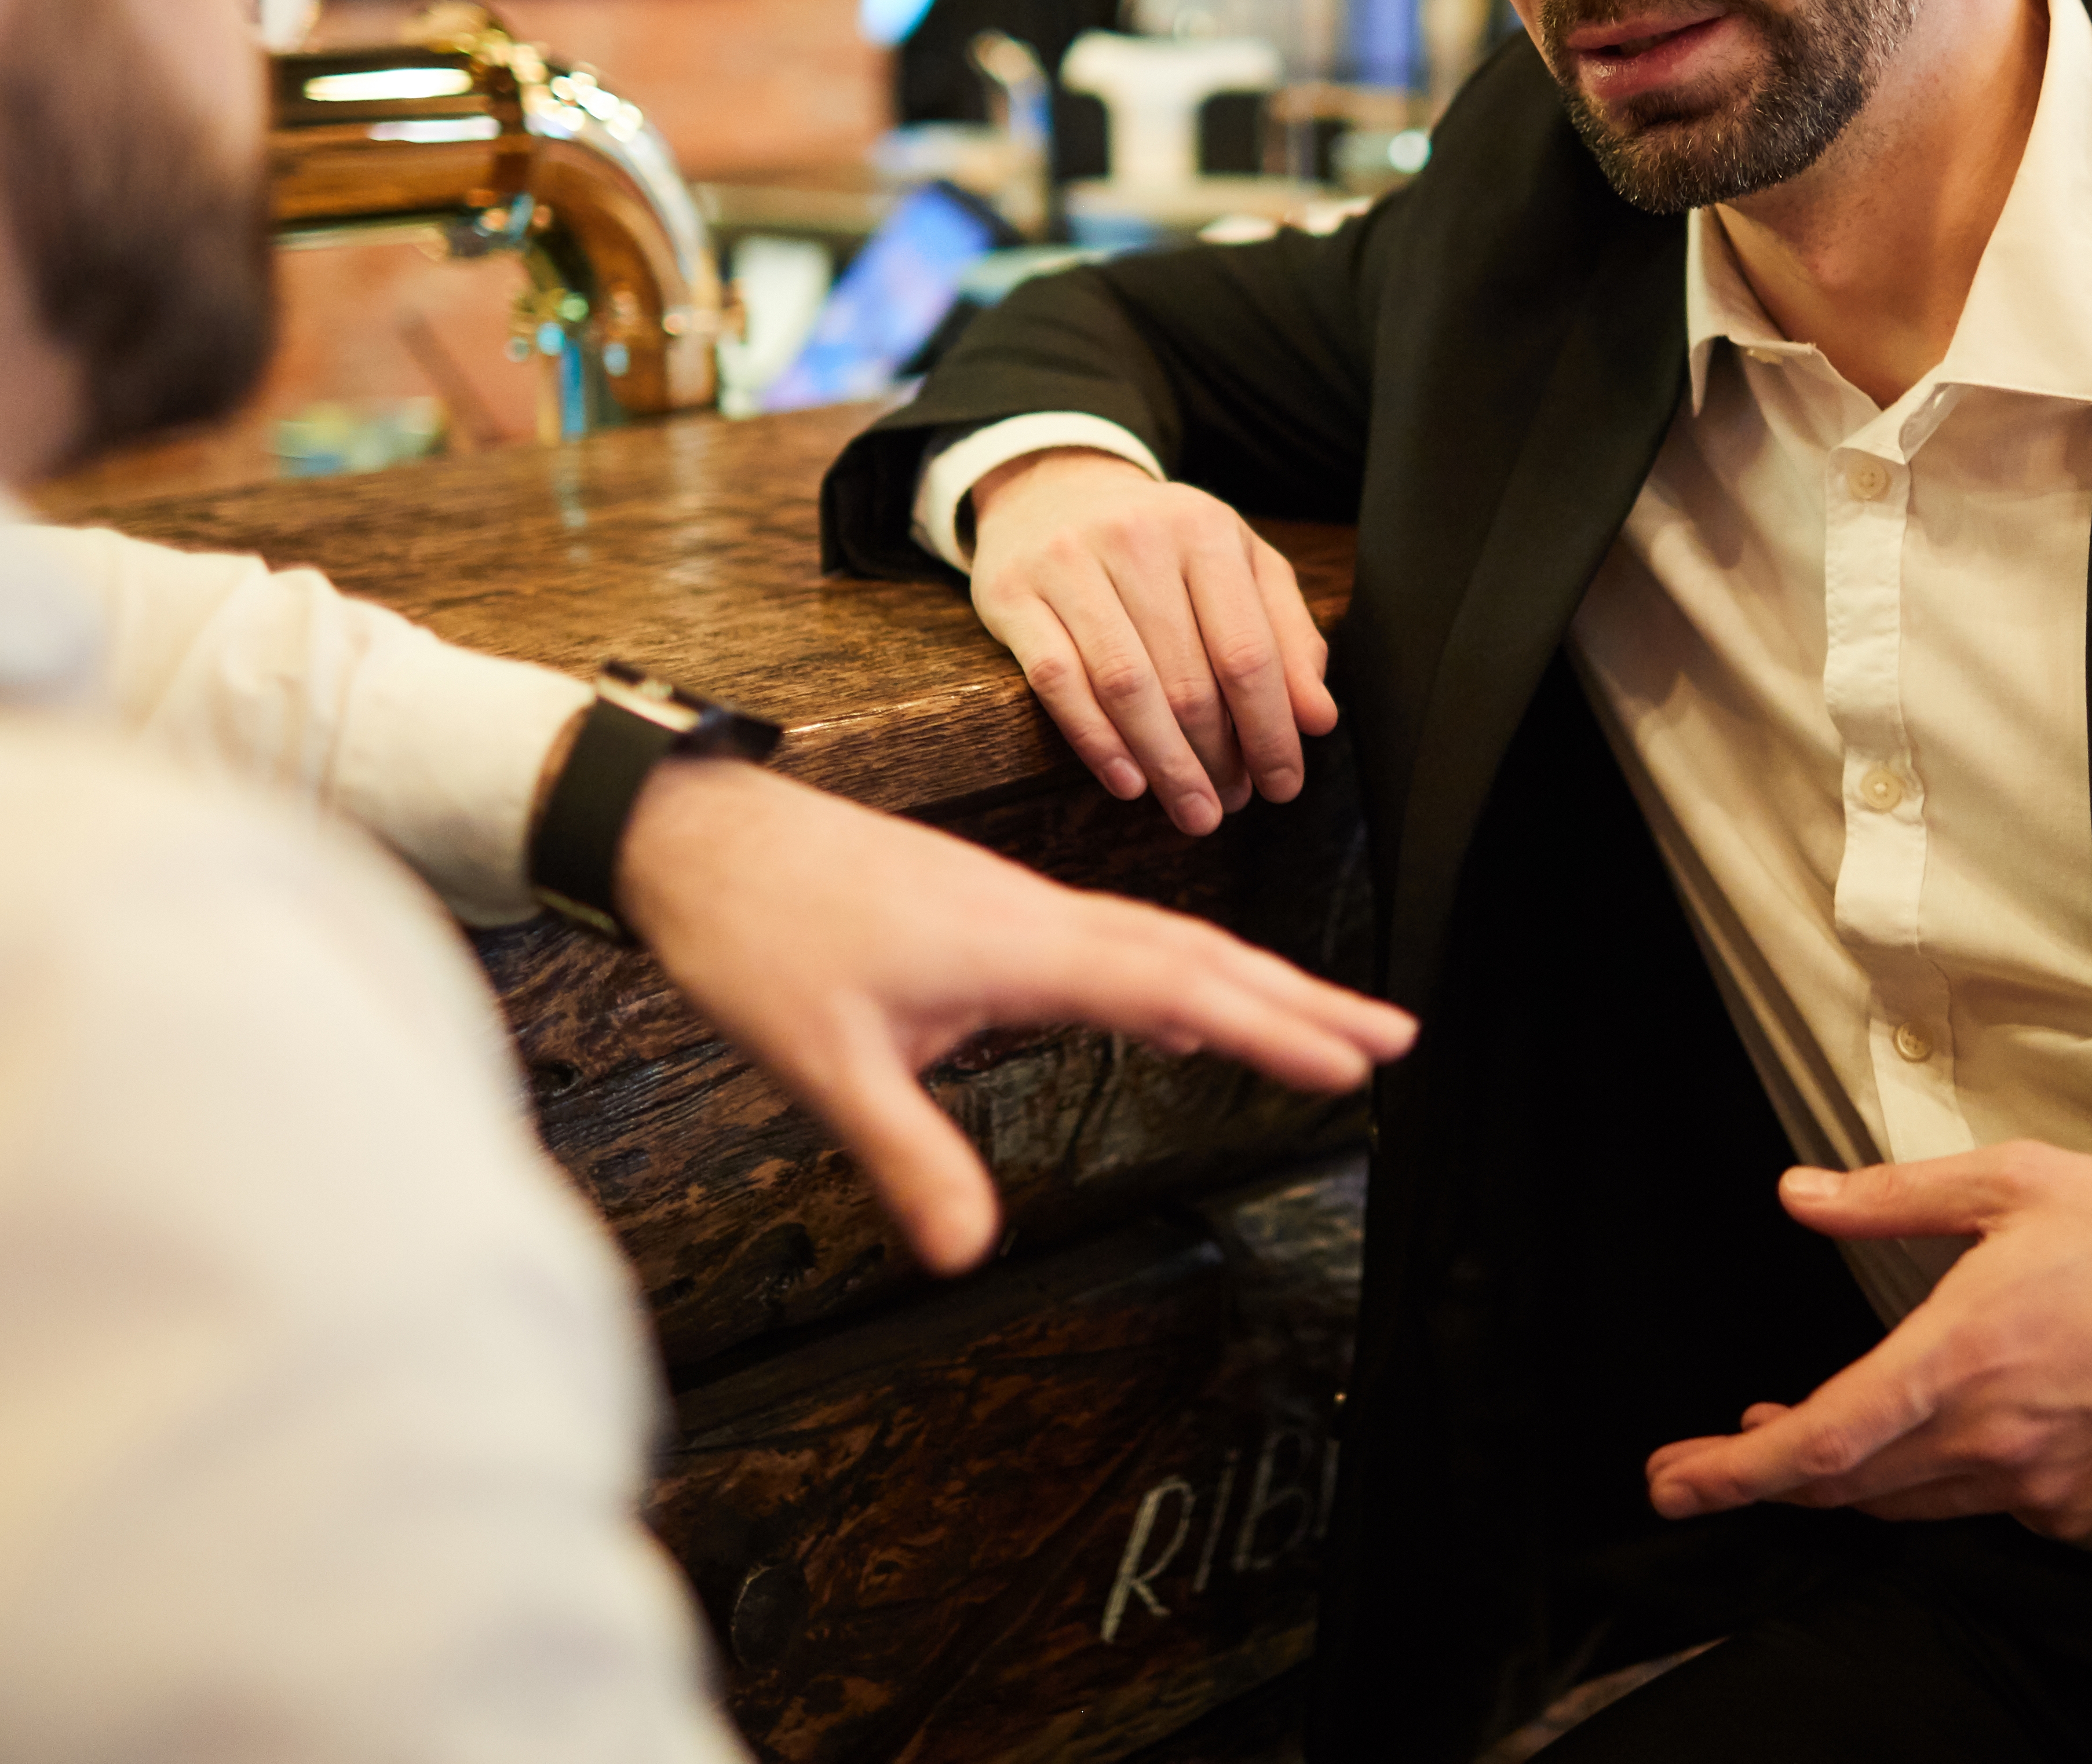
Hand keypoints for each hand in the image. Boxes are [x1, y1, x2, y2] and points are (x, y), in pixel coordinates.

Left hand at [614, 755, 1414, 1271]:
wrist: (695, 836)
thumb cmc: (755, 935)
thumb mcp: (822, 1062)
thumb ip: (906, 1155)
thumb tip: (967, 1254)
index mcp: (1022, 946)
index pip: (1179, 988)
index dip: (1274, 1030)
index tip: (1355, 1065)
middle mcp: (1039, 916)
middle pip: (1200, 956)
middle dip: (1302, 1001)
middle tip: (1396, 1040)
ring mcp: (1019, 908)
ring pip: (1164, 941)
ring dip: (1250, 983)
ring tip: (1323, 1025)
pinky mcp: (991, 910)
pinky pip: (1119, 938)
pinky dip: (1178, 972)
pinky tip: (1185, 1009)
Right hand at [965, 449, 1339, 836]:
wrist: (1052, 492)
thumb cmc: (1163, 545)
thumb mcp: (1239, 566)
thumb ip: (1287, 635)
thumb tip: (1318, 719)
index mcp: (1204, 530)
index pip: (1247, 650)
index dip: (1271, 729)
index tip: (1284, 785)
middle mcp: (1137, 539)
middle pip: (1188, 677)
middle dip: (1218, 757)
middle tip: (1231, 804)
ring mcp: (1068, 565)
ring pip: (1125, 686)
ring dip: (1165, 764)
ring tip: (1192, 810)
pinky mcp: (1014, 595)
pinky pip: (1057, 682)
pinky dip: (1096, 743)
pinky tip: (1129, 784)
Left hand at [1644, 1142, 2091, 1542]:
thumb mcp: (2009, 1184)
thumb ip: (1890, 1197)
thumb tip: (1798, 1195)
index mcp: (1959, 1359)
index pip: (1822, 1441)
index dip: (1735, 1473)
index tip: (1674, 1481)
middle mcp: (1991, 1440)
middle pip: (1848, 1485)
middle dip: (1767, 1476)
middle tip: (1710, 1460)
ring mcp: (2038, 1485)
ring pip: (1906, 1502)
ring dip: (1842, 1478)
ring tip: (1794, 1438)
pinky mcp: (2080, 1511)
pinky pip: (1979, 1507)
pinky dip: (1931, 1482)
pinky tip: (1922, 1441)